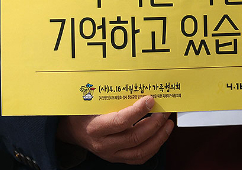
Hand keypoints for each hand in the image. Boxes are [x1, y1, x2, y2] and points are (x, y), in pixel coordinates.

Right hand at [56, 95, 173, 164]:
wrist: (73, 131)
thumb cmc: (83, 113)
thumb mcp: (90, 101)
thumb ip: (109, 96)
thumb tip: (133, 81)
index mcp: (96, 128)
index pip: (121, 122)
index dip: (138, 111)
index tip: (150, 100)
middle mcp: (104, 145)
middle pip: (134, 137)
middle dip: (154, 124)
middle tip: (164, 110)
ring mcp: (112, 154)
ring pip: (141, 151)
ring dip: (159, 137)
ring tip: (168, 124)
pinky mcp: (118, 159)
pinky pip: (140, 158)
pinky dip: (154, 147)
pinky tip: (161, 135)